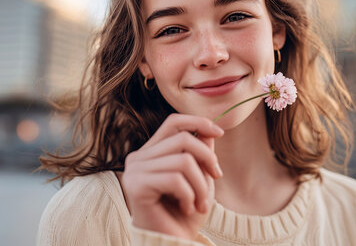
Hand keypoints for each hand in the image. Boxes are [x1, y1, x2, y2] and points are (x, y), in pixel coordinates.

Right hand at [121, 114, 223, 239]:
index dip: (198, 122)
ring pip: (183, 161)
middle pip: (183, 139)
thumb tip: (209, 129)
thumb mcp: (199, 178)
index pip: (173, 122)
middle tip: (217, 178)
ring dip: (200, 184)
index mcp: (151, 152)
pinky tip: (187, 208)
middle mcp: (138, 158)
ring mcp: (134, 171)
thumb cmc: (184, 214)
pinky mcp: (136, 186)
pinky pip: (175, 179)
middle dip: (207, 158)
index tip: (220, 132)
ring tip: (202, 203)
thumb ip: (200, 152)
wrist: (171, 245)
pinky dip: (189, 195)